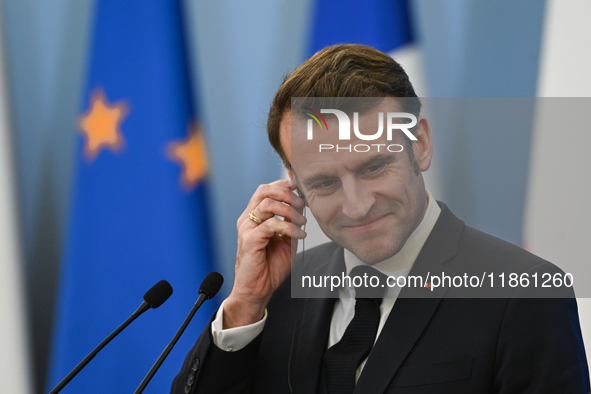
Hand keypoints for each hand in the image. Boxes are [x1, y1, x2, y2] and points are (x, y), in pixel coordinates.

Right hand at [224, 179, 306, 328]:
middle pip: (264, 190)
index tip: (300, 189)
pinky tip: (299, 234)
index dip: (283, 185)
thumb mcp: (286, 239)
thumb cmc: (270, 266)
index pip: (265, 190)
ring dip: (290, 211)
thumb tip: (303, 206)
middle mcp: (248, 219)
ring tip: (303, 222)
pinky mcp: (250, 239)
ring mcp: (247, 228)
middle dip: (287, 193)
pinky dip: (289, 227)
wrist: (258, 289)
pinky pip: (271, 224)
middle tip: (302, 204)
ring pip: (268, 204)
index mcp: (255, 216)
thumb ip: (292, 222)